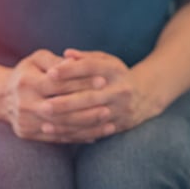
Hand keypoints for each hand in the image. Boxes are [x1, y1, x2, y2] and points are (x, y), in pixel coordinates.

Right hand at [3, 49, 112, 142]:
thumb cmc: (26, 73)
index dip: (81, 82)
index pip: (58, 83)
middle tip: (109, 107)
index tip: (103, 81)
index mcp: (27, 82)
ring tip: (108, 123)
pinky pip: (57, 138)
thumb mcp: (37, 60)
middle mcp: (24, 103)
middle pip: (60, 108)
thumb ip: (57, 61)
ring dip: (86, 127)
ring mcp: (25, 121)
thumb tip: (76, 62)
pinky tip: (96, 135)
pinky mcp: (28, 134)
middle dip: (86, 108)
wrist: (1, 97)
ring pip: (61, 126)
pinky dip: (77, 137)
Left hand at [45, 49, 164, 136]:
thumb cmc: (116, 75)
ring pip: (90, 118)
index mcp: (115, 71)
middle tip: (43, 105)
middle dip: (65, 103)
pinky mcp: (118, 125)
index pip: (91, 68)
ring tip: (44, 122)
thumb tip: (65, 54)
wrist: (146, 95)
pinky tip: (55, 133)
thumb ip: (85, 58)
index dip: (70, 70)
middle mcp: (120, 90)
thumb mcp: (106, 61)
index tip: (50, 72)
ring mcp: (120, 110)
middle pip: (89, 97)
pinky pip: (93, 132)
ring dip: (66, 122)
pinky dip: (73, 134)